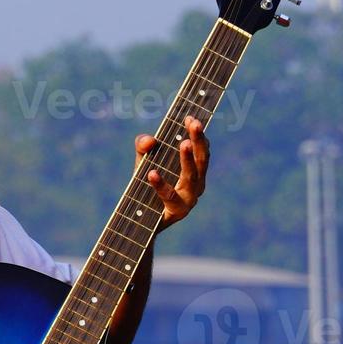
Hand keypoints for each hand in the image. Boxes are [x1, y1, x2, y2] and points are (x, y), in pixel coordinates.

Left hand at [136, 115, 208, 229]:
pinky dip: (160, 185)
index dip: (198, 133)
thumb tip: (149, 140)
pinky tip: (151, 174)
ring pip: (191, 178)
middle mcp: (197, 185)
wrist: (140, 226)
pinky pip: (169, 197)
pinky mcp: (176, 213)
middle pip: (202, 160)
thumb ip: (142, 147)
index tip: (189, 117)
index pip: (202, 149)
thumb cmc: (145, 190)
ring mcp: (189, 200)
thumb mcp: (142, 163)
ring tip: (184, 144)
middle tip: (194, 122)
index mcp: (196, 172)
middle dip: (198, 140)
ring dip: (188, 160)